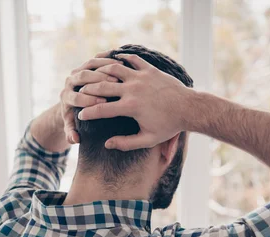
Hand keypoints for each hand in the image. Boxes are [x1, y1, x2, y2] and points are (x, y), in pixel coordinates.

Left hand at [60, 56, 121, 143]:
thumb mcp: (72, 128)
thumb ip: (71, 134)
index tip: (103, 103)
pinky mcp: (86, 66)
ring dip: (105, 67)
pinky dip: (108, 59)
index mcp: (66, 98)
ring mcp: (78, 72)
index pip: (75, 96)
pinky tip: (121, 63)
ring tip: (120, 72)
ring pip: (89, 65)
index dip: (88, 99)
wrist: (72, 105)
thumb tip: (75, 139)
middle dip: (98, 79)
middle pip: (82, 76)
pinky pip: (96, 59)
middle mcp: (70, 82)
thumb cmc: (77, 119)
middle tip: (114, 83)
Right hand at [77, 53, 193, 150]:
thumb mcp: (148, 140)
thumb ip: (126, 143)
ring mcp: (141, 77)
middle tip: (80, 92)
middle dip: (88, 89)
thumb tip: (107, 144)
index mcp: (130, 107)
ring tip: (94, 75)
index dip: (87, 113)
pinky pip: (132, 59)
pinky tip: (114, 59)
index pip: (101, 109)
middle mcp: (133, 89)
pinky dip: (121, 58)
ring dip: (102, 71)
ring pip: (114, 69)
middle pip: (102, 86)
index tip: (80, 116)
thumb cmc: (169, 126)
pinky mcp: (150, 70)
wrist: (189, 109)